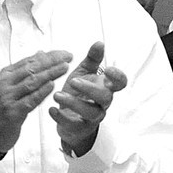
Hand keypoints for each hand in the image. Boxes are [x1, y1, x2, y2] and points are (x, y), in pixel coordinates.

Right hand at [0, 50, 71, 151]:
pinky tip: (51, 85)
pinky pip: (29, 100)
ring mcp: (9, 97)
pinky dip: (41, 92)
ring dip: (50, 74)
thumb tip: (41, 54)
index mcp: (7, 74)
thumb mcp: (13, 85)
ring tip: (64, 68)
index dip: (49, 56)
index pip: (30, 60)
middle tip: (67, 57)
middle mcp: (6, 83)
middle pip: (31, 69)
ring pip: (31, 82)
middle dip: (51, 61)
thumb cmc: (5, 107)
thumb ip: (26, 71)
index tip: (64, 54)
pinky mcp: (13, 112)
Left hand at [49, 41, 126, 156]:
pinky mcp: (79, 128)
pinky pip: (73, 125)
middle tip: (73, 81)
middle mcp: (102, 104)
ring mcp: (92, 118)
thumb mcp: (84, 73)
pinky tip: (51, 109)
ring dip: (73, 103)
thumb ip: (92, 59)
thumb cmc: (79, 93)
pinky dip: (61, 117)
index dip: (118, 77)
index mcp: (105, 88)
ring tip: (57, 95)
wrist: (70, 119)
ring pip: (90, 112)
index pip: (120, 83)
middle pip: (105, 97)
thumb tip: (100, 43)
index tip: (108, 70)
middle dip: (90, 89)